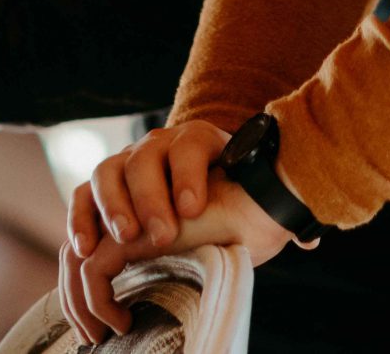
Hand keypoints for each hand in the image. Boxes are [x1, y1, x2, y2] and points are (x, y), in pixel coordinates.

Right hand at [59, 122, 305, 340]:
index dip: (189, 175)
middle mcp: (156, 145)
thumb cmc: (229, 193)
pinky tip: (85, 249)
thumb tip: (309, 242)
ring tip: (124, 240)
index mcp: (197, 140)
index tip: (194, 210)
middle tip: (163, 235)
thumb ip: (273, 213)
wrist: (201, 180)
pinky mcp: (101, 190)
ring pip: (107, 173)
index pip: (190, 146)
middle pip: (145, 158)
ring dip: (112, 208)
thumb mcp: (251, 195)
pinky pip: (81, 198)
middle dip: (151, 197)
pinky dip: (80, 220)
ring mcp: (124, 163)